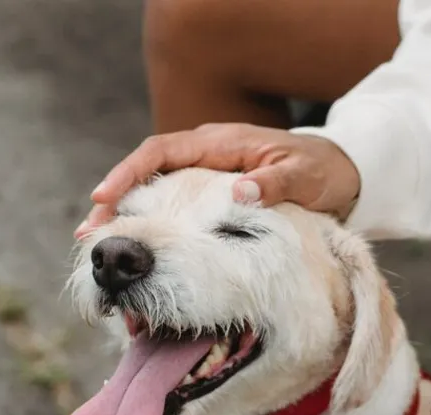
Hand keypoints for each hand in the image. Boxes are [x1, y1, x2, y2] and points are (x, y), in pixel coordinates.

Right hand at [76, 124, 360, 236]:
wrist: (340, 175)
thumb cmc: (321, 172)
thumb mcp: (304, 177)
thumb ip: (275, 184)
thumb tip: (240, 192)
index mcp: (220, 143)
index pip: (161, 151)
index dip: (130, 172)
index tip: (105, 196)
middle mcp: (205, 155)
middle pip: (147, 173)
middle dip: (116, 199)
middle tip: (90, 233)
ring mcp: (205, 175)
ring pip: (155, 192)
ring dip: (129, 217)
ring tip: (101, 246)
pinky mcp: (211, 197)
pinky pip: (173, 209)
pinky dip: (153, 228)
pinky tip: (140, 255)